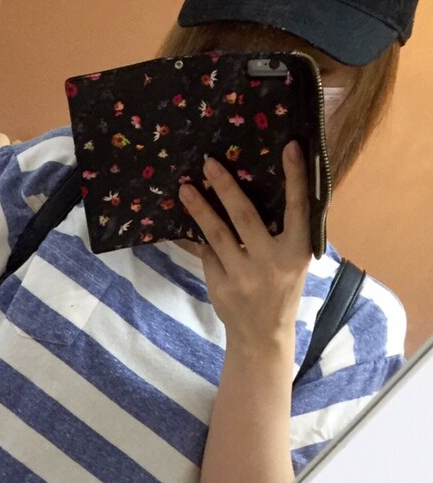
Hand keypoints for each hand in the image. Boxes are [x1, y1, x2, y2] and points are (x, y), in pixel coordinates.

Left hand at [179, 141, 310, 352]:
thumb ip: (283, 232)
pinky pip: (207, 254)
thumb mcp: (292, 262)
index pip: (298, 208)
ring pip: (217, 235)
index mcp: (297, 251)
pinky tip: (190, 225)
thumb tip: (258, 190)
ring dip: (200, 209)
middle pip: (245, 217)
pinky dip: (200, 239)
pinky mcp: (221, 286)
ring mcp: (244, 276)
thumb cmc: (280, 289)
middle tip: (209, 163)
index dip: (295, 177)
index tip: (289, 147)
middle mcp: (271, 262)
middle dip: (226, 187)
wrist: (262, 335)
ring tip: (185, 189)